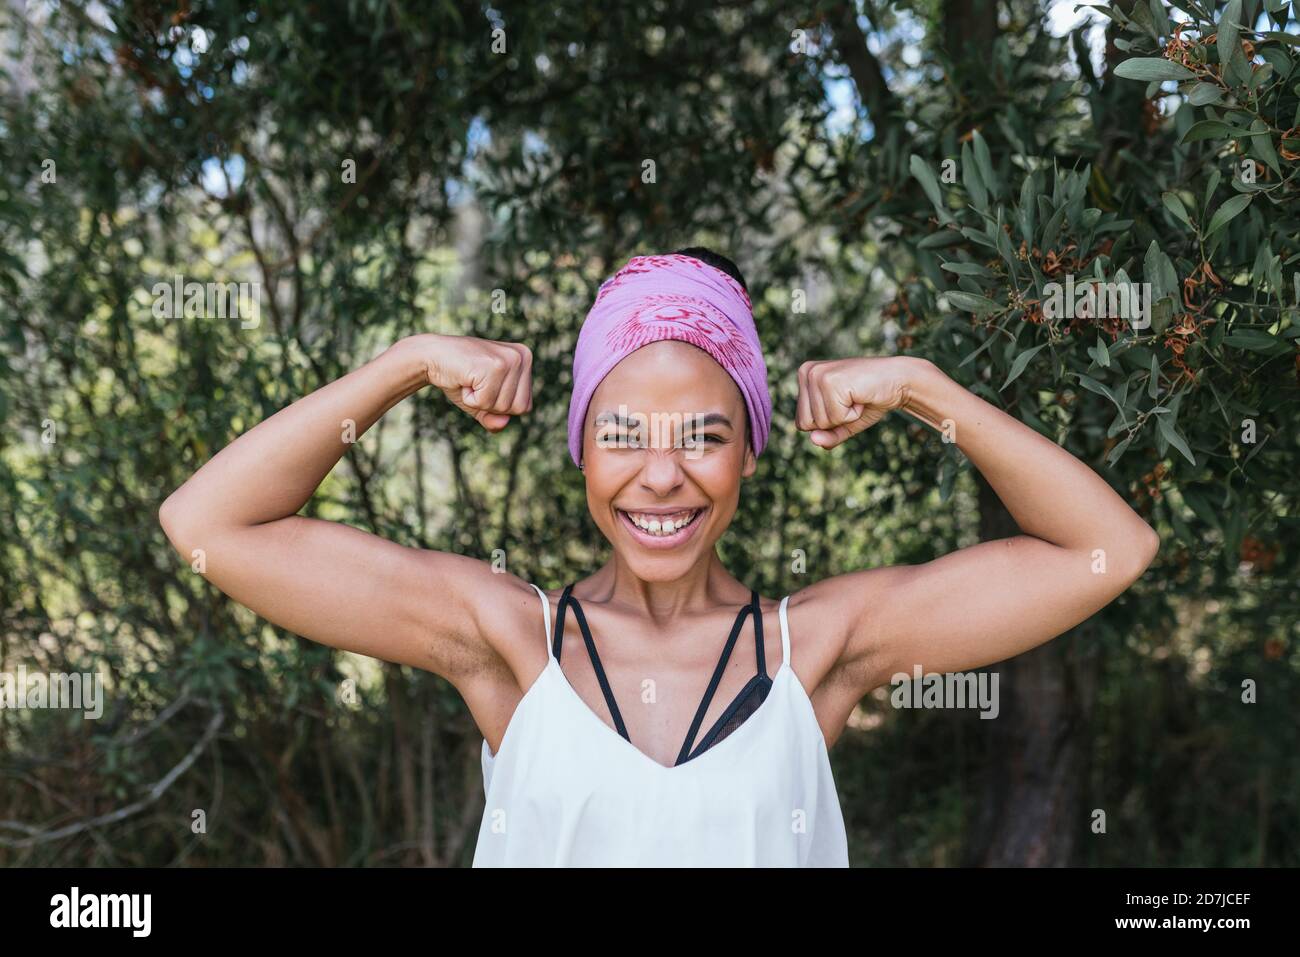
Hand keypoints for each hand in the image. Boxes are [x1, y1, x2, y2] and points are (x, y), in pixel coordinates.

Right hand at [420, 334, 533, 431]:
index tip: (484, 385)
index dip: (499, 405)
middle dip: (491, 405)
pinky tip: (465, 379)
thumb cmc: (459, 379)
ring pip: (503, 407)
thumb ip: (495, 418)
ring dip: (479, 401)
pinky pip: (486, 402)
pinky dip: (470, 398)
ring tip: (470, 380)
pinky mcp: (495, 366)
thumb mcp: (482, 403)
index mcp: (525, 360)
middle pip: (517, 408)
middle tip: (476, 383)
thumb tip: (504, 423)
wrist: (432, 357)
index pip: (525, 406)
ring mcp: (511, 360)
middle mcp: (522, 357)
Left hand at [795, 356, 930, 448]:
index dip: (828, 422)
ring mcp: (817, 375)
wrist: (898, 381)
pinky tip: (860, 396)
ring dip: (844, 416)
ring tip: (856, 397)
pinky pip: (835, 418)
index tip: (844, 403)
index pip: (802, 423)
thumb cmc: (869, 400)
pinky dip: (852, 414)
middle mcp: (807, 372)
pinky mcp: (830, 381)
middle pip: (807, 424)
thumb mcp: (844, 423)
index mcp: (804, 377)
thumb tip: (813, 441)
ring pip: (821, 422)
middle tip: (851, 400)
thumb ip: (827, 435)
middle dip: (834, 421)